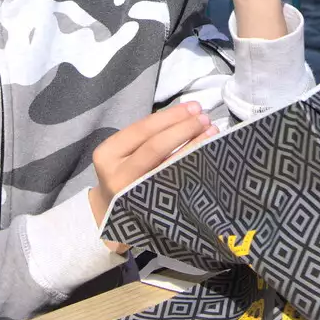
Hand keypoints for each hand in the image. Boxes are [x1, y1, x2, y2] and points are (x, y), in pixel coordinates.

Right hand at [88, 102, 216, 239]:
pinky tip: (207, 157)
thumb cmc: (124, 172)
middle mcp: (116, 175)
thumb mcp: (123, 153)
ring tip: (212, 132)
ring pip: (168, 166)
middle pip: (155, 147)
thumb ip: (146, 137)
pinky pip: (175, 185)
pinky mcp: (149, 210)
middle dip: (183, 129)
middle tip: (205, 118)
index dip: (171, 116)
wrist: (113, 212)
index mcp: (107, 154)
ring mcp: (132, 195)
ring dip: (194, 146)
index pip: (142, 129)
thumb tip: (187, 115)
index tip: (194, 107)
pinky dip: (193, 168)